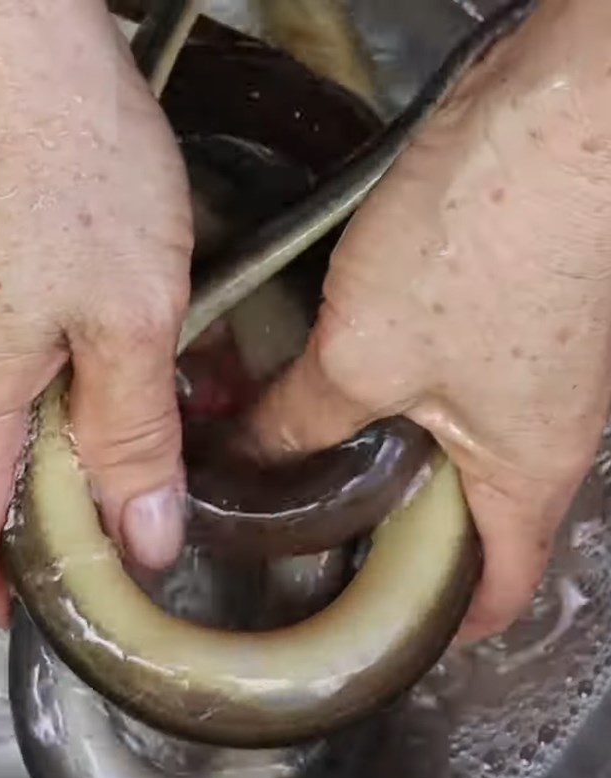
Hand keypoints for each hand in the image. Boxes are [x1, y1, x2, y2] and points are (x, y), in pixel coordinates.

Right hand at [0, 1, 191, 625]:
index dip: (6, 590)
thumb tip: (141, 539)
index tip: (60, 613)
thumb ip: (134, 436)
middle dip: (63, 512)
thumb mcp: (130, 319)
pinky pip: (9, 364)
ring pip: (6, 421)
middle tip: (139, 513)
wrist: (16, 38)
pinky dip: (68, 382)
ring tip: (157, 428)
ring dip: (79, 438)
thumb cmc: (70, 167)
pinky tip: (129, 357)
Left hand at [249, 0, 610, 641]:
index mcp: (526, 473)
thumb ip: (304, 418)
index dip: (441, 623)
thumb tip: (253, 452)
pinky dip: (378, 378)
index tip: (377, 627)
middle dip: (377, 522)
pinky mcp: (501, 308)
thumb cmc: (492, 245)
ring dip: (366, 440)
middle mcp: (534, 430)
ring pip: (436, 435)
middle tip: (298, 524)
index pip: (495, 590)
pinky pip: (435, 370)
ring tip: (287, 444)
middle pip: (454, 511)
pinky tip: (319, 362)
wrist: (561, 112)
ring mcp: (520, 367)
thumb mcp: (367, 355)